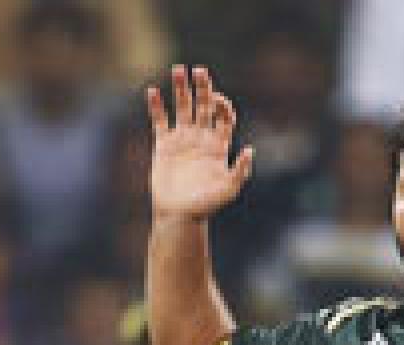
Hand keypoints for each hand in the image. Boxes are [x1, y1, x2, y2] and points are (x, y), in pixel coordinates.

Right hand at [147, 65, 253, 221]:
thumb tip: (250, 150)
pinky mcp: (163, 145)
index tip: (217, 100)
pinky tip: (153, 91)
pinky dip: (156, 106)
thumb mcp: (228, 190)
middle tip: (200, 70)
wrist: (178, 215)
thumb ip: (240, 171)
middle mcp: (202, 138)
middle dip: (203, 88)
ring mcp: (182, 140)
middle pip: (204, 106)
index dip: (223, 105)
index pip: (224, 117)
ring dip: (181, 89)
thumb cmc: (206, 205)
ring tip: (177, 69)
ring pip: (182, 108)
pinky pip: (159, 121)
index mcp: (219, 145)